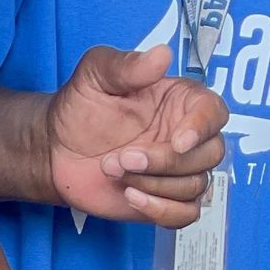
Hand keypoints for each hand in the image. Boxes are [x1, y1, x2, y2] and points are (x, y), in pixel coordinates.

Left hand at [46, 45, 226, 225]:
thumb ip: (127, 65)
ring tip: (113, 171)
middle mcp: (188, 136)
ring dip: (155, 185)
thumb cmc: (80, 106)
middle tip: (123, 157)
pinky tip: (131, 197)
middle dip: (166, 162)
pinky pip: (186, 214)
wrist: (55, 148)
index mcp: (181, 102)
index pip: (214, 113)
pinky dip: (162, 210)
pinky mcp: (166, 199)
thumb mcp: (96, 74)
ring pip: (196, 186)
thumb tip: (161, 54)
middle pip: (210, 155)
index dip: (202, 128)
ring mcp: (179, 171)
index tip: (177, 141)